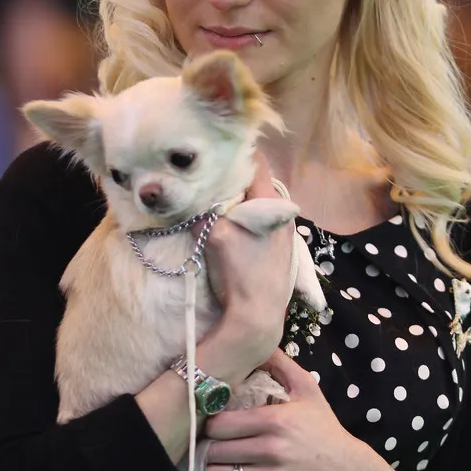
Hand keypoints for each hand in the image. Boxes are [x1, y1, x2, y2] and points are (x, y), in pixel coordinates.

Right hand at [194, 151, 293, 366]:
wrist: (259, 316)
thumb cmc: (239, 272)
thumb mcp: (215, 235)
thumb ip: (203, 209)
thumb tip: (185, 195)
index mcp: (271, 202)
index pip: (256, 161)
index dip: (234, 154)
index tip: (213, 154)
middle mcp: (283, 212)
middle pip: (257, 182)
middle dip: (233, 178)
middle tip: (207, 177)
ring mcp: (284, 231)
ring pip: (259, 202)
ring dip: (239, 200)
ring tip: (215, 202)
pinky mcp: (280, 248)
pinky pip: (262, 220)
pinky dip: (246, 217)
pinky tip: (229, 227)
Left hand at [204, 348, 358, 470]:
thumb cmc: (324, 429)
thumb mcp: (309, 391)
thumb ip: (281, 365)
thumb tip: (259, 343)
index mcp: (273, 420)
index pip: (219, 424)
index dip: (210, 424)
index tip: (214, 424)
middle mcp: (270, 449)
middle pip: (213, 450)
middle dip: (208, 447)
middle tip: (212, 445)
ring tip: (217, 465)